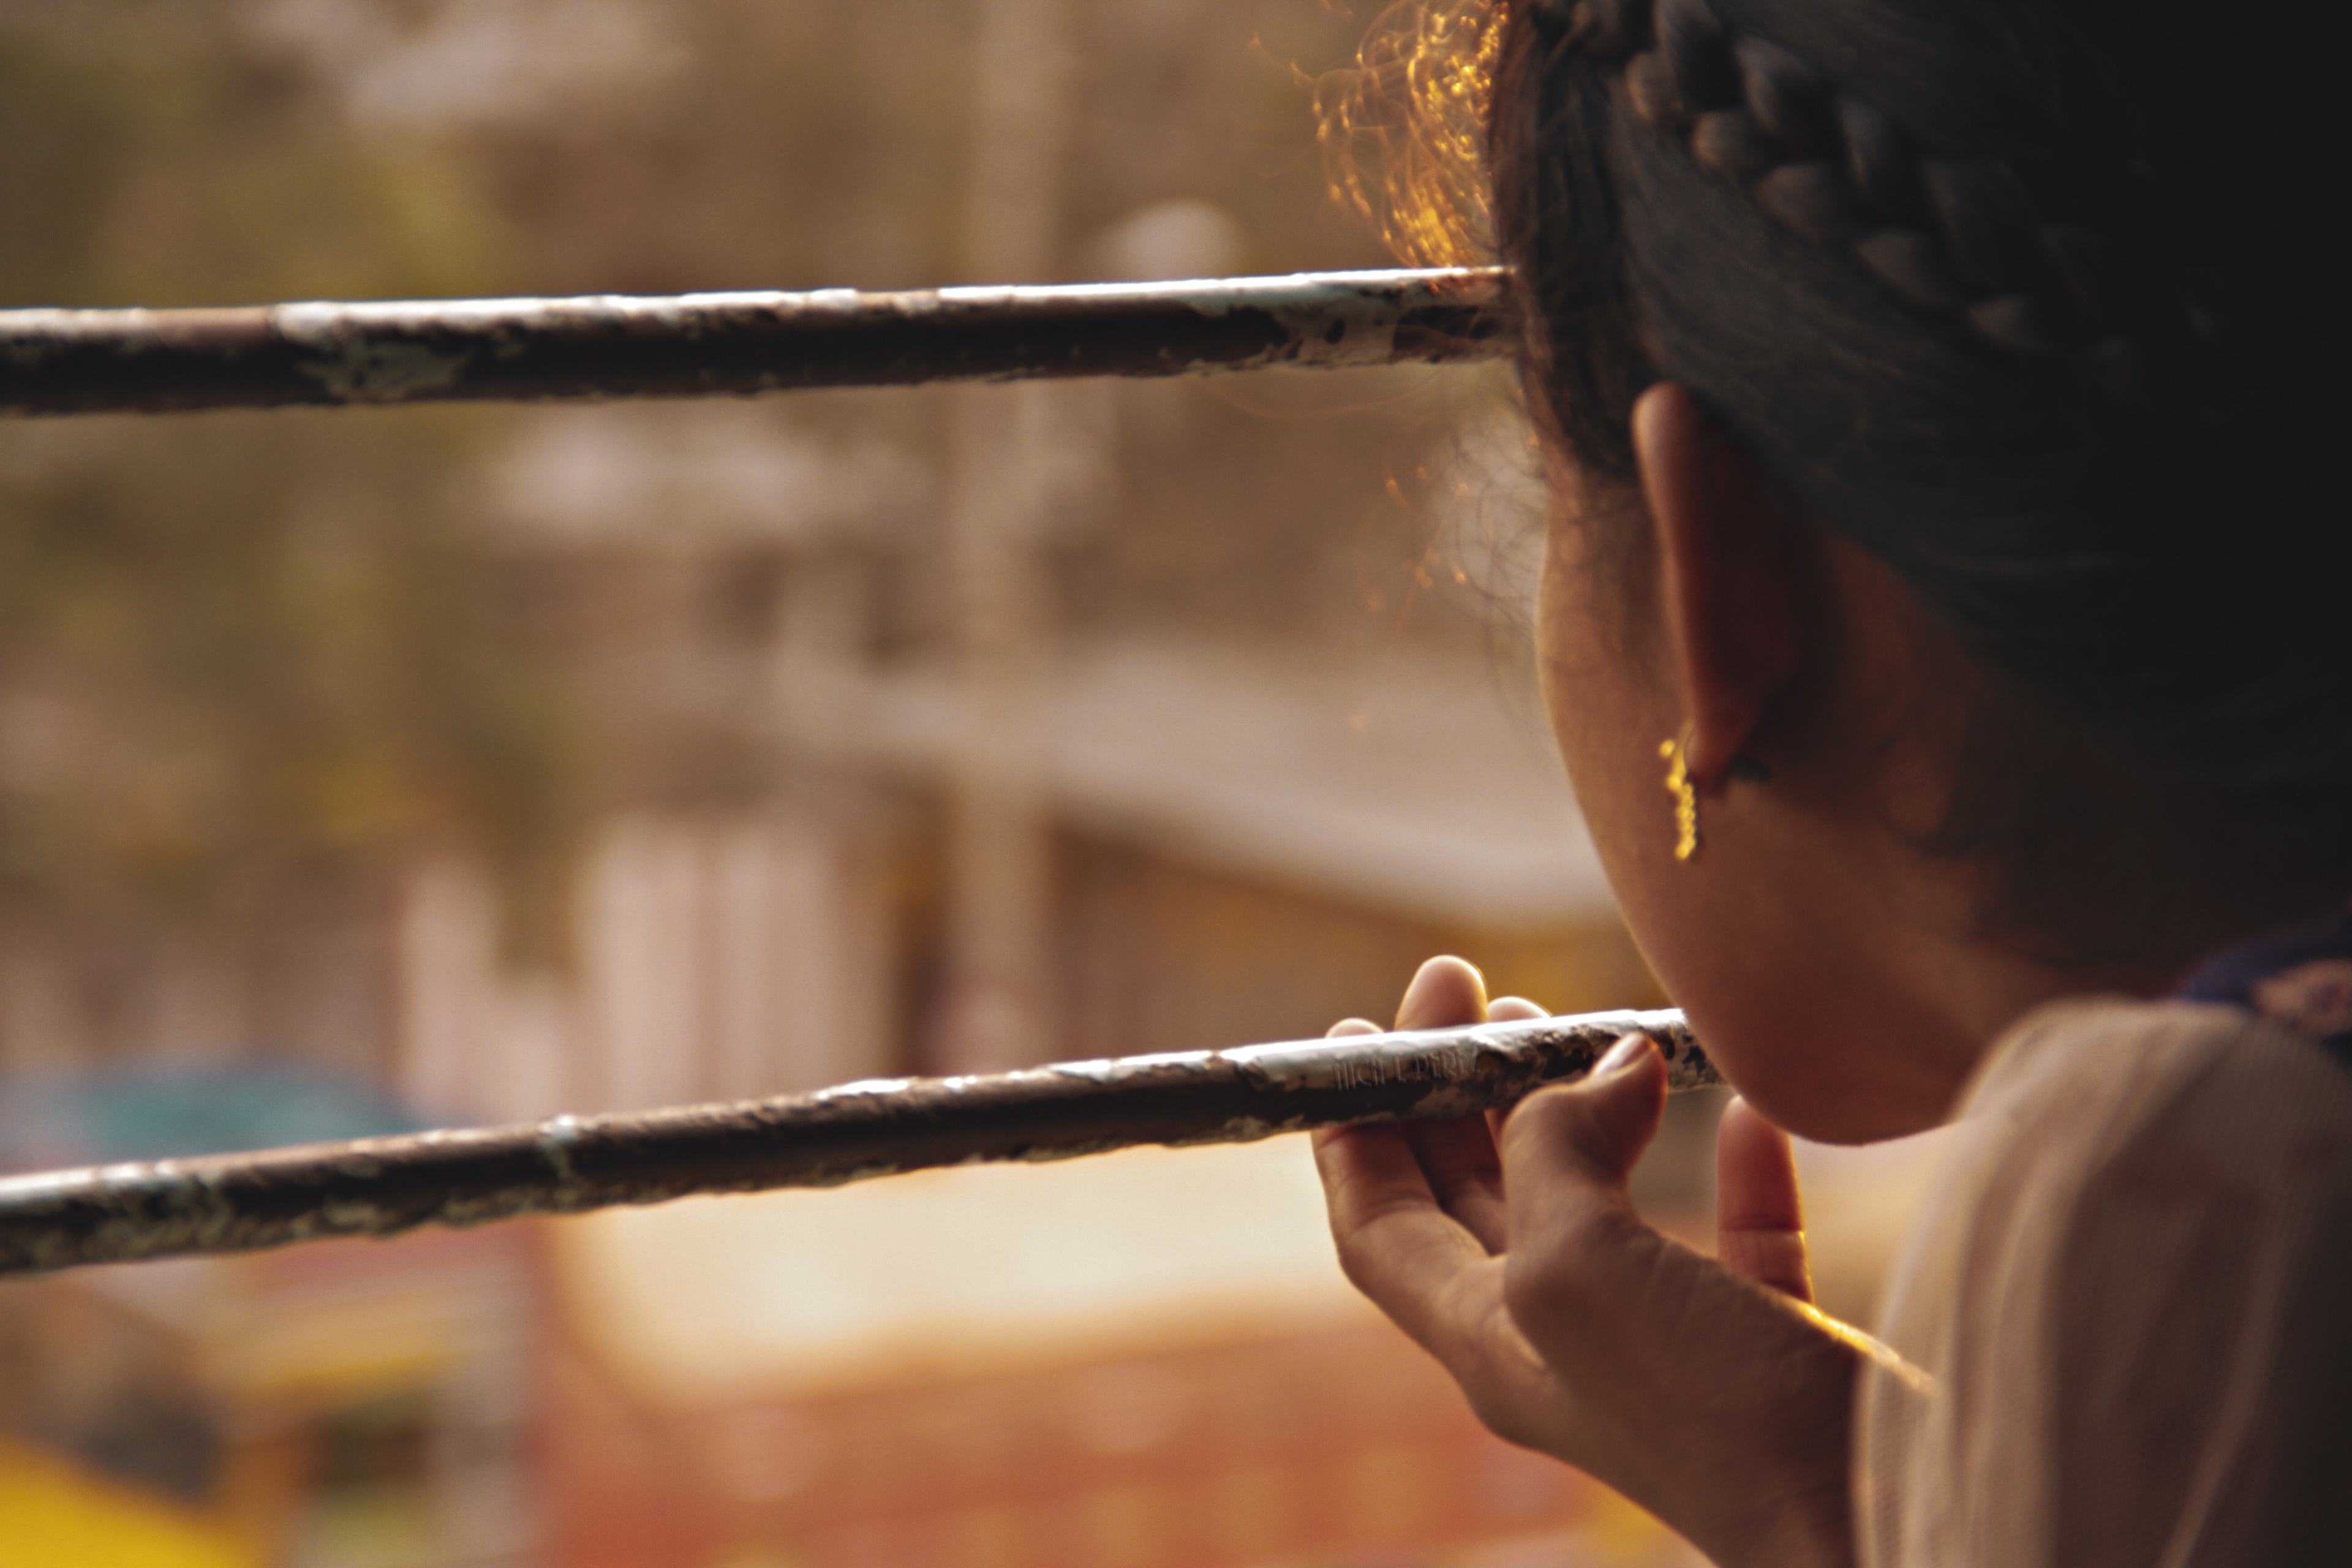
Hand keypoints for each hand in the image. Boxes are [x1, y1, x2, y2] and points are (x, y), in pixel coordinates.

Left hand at [1312, 957, 1861, 1567]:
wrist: (1883, 1529)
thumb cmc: (1714, 1416)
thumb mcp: (1583, 1267)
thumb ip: (1554, 1157)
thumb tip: (1598, 1069)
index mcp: (1492, 1341)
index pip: (1380, 1227)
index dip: (1355, 1132)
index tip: (1357, 1033)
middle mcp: (1566, 1346)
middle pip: (1478, 1201)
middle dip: (1464, 1093)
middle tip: (1475, 991)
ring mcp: (1672, 1350)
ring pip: (1602, 1209)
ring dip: (1586, 1112)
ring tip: (1592, 1024)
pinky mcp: (1773, 1348)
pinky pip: (1738, 1241)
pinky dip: (1734, 1169)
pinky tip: (1745, 1109)